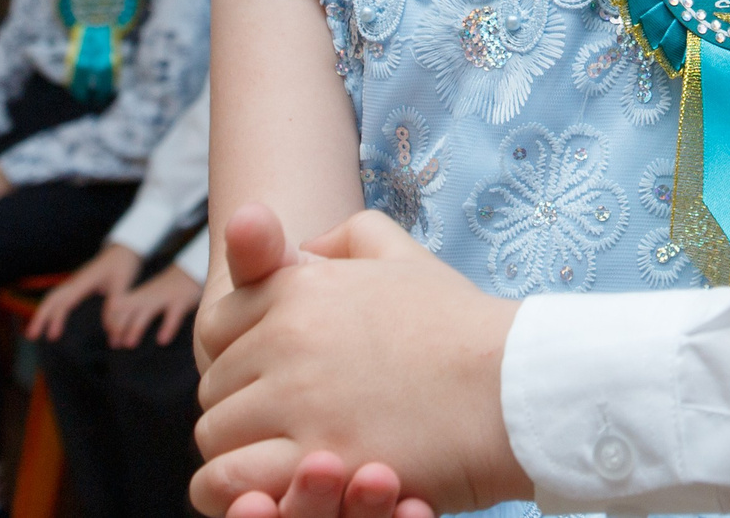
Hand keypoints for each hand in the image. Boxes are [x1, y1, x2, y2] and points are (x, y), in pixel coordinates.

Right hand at [28, 244, 143, 340]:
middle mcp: (75, 282)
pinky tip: (53, 320)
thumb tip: (109, 330)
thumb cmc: (123, 264)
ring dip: (43, 313)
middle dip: (39, 316)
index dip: (54, 318)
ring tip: (36, 332)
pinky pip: (60, 297)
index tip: (51, 335)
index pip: (63, 301)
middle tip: (30, 336)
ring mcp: (76, 282)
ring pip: (54, 297)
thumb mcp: (123, 284)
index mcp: (83, 282)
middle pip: (51, 298)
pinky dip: (52, 309)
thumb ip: (115, 304)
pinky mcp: (79, 285)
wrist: (124, 248)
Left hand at [106, 261, 204, 348]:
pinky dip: (167, 328)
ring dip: (135, 328)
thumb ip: (135, 309)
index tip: (110, 336)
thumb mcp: (148, 296)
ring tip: (129, 344)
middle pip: (127, 309)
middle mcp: (149, 296)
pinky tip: (162, 341)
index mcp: (140, 295)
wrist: (190, 270)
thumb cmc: (167, 289)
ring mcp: (165, 298)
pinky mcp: (181, 301)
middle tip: (115, 345)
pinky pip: (173, 315)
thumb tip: (118, 331)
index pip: (118, 304)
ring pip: (146, 312)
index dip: (111, 320)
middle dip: (119, 326)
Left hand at [191, 207, 526, 517]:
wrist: (515, 383)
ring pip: (217, 439)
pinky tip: (280, 488)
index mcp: (300, 289)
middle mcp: (286, 338)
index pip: (218, 327)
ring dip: (245, 453)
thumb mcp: (404, 255)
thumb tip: (306, 248)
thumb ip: (346, 238)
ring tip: (293, 461)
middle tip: (293, 425)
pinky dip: (244, 491)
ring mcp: (297, 400)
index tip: (276, 376)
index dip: (240, 355)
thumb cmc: (462, 324)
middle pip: (215, 388)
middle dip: (244, 408)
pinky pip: (234, 481)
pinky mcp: (318, 459)